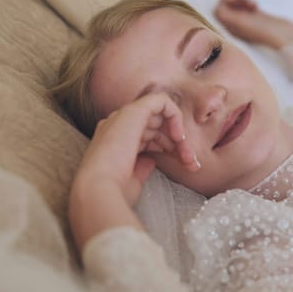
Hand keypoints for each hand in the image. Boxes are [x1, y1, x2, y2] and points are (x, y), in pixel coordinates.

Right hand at [69, 93, 198, 251]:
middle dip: (178, 144)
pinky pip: (160, 100)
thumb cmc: (114, 191)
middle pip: (156, 126)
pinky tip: (178, 136)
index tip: (184, 166)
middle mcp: (117, 125)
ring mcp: (123, 116)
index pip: (147, 136)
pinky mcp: (133, 111)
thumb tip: (152, 160)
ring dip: (179, 136)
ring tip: (188, 157)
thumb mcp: (133, 178)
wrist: (100, 189)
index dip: (168, 149)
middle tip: (192, 164)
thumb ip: (143, 165)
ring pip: (161, 116)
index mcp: (115, 139)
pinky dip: (174, 115)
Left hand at [214, 0, 292, 48]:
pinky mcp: (257, 17)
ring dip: (242, 0)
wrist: (282, 35)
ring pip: (238, 6)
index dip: (223, 2)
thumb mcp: (239, 22)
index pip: (219, 13)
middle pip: (228, 7)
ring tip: (250, 2)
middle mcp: (237, 26)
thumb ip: (225, 14)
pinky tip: (256, 4)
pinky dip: (250, 2)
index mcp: (230, 28)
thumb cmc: (261, 30)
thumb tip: (217, 6)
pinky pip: (248, 6)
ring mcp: (248, 22)